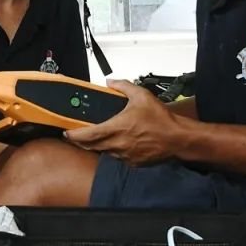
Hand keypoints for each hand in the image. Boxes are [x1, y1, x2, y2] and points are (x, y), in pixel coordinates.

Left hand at [64, 80, 182, 166]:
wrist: (178, 139)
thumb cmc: (161, 120)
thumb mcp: (141, 96)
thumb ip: (123, 86)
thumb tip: (110, 82)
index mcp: (116, 128)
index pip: (87, 135)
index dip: (74, 135)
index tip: (67, 133)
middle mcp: (117, 144)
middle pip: (91, 146)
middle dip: (82, 142)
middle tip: (77, 136)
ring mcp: (125, 156)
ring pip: (105, 152)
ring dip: (99, 145)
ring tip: (98, 137)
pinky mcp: (133, 163)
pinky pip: (118, 157)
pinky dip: (114, 151)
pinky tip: (118, 143)